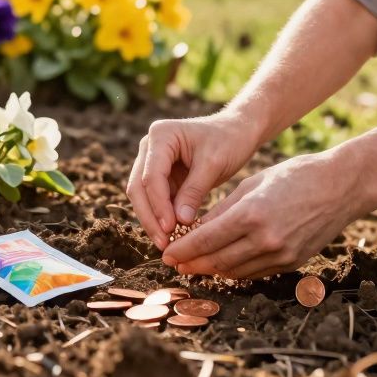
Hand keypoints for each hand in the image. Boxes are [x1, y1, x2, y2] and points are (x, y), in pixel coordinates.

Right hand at [125, 111, 261, 249]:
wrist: (238, 132)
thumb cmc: (228, 141)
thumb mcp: (213, 164)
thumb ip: (194, 191)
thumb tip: (178, 222)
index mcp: (161, 135)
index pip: (152, 176)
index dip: (159, 205)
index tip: (170, 229)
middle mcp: (150, 146)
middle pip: (139, 187)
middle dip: (150, 217)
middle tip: (164, 243)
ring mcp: (153, 161)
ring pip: (143, 196)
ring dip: (153, 220)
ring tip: (167, 244)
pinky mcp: (161, 175)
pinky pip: (156, 199)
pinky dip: (162, 216)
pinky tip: (172, 235)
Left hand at [160, 150, 359, 278]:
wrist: (341, 186)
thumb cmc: (295, 175)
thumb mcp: (253, 184)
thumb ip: (223, 209)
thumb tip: (195, 228)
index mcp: (252, 214)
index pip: (206, 239)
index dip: (183, 249)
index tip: (167, 253)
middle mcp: (266, 239)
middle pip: (218, 261)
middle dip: (193, 264)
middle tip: (174, 264)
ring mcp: (281, 254)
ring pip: (235, 271)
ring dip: (212, 270)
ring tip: (194, 266)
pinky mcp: (292, 262)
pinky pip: (255, 272)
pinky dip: (235, 270)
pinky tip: (223, 265)